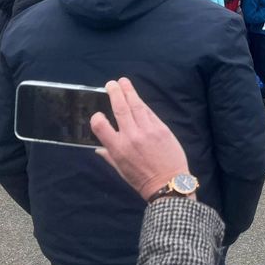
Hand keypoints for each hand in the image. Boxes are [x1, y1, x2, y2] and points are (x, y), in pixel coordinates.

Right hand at [90, 78, 190, 201]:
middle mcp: (131, 136)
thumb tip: (98, 148)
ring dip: (129, 92)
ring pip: (136, 106)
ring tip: (124, 82)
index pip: (100, 126)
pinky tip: (138, 98)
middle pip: (120, 109)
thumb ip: (109, 156)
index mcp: (117, 148)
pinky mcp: (161, 128)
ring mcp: (147, 130)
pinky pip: (149, 112)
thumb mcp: (121, 170)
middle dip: (115, 93)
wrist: (168, 182)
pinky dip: (142, 104)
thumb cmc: (142, 179)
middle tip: (111, 83)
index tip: (97, 113)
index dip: (96, 118)